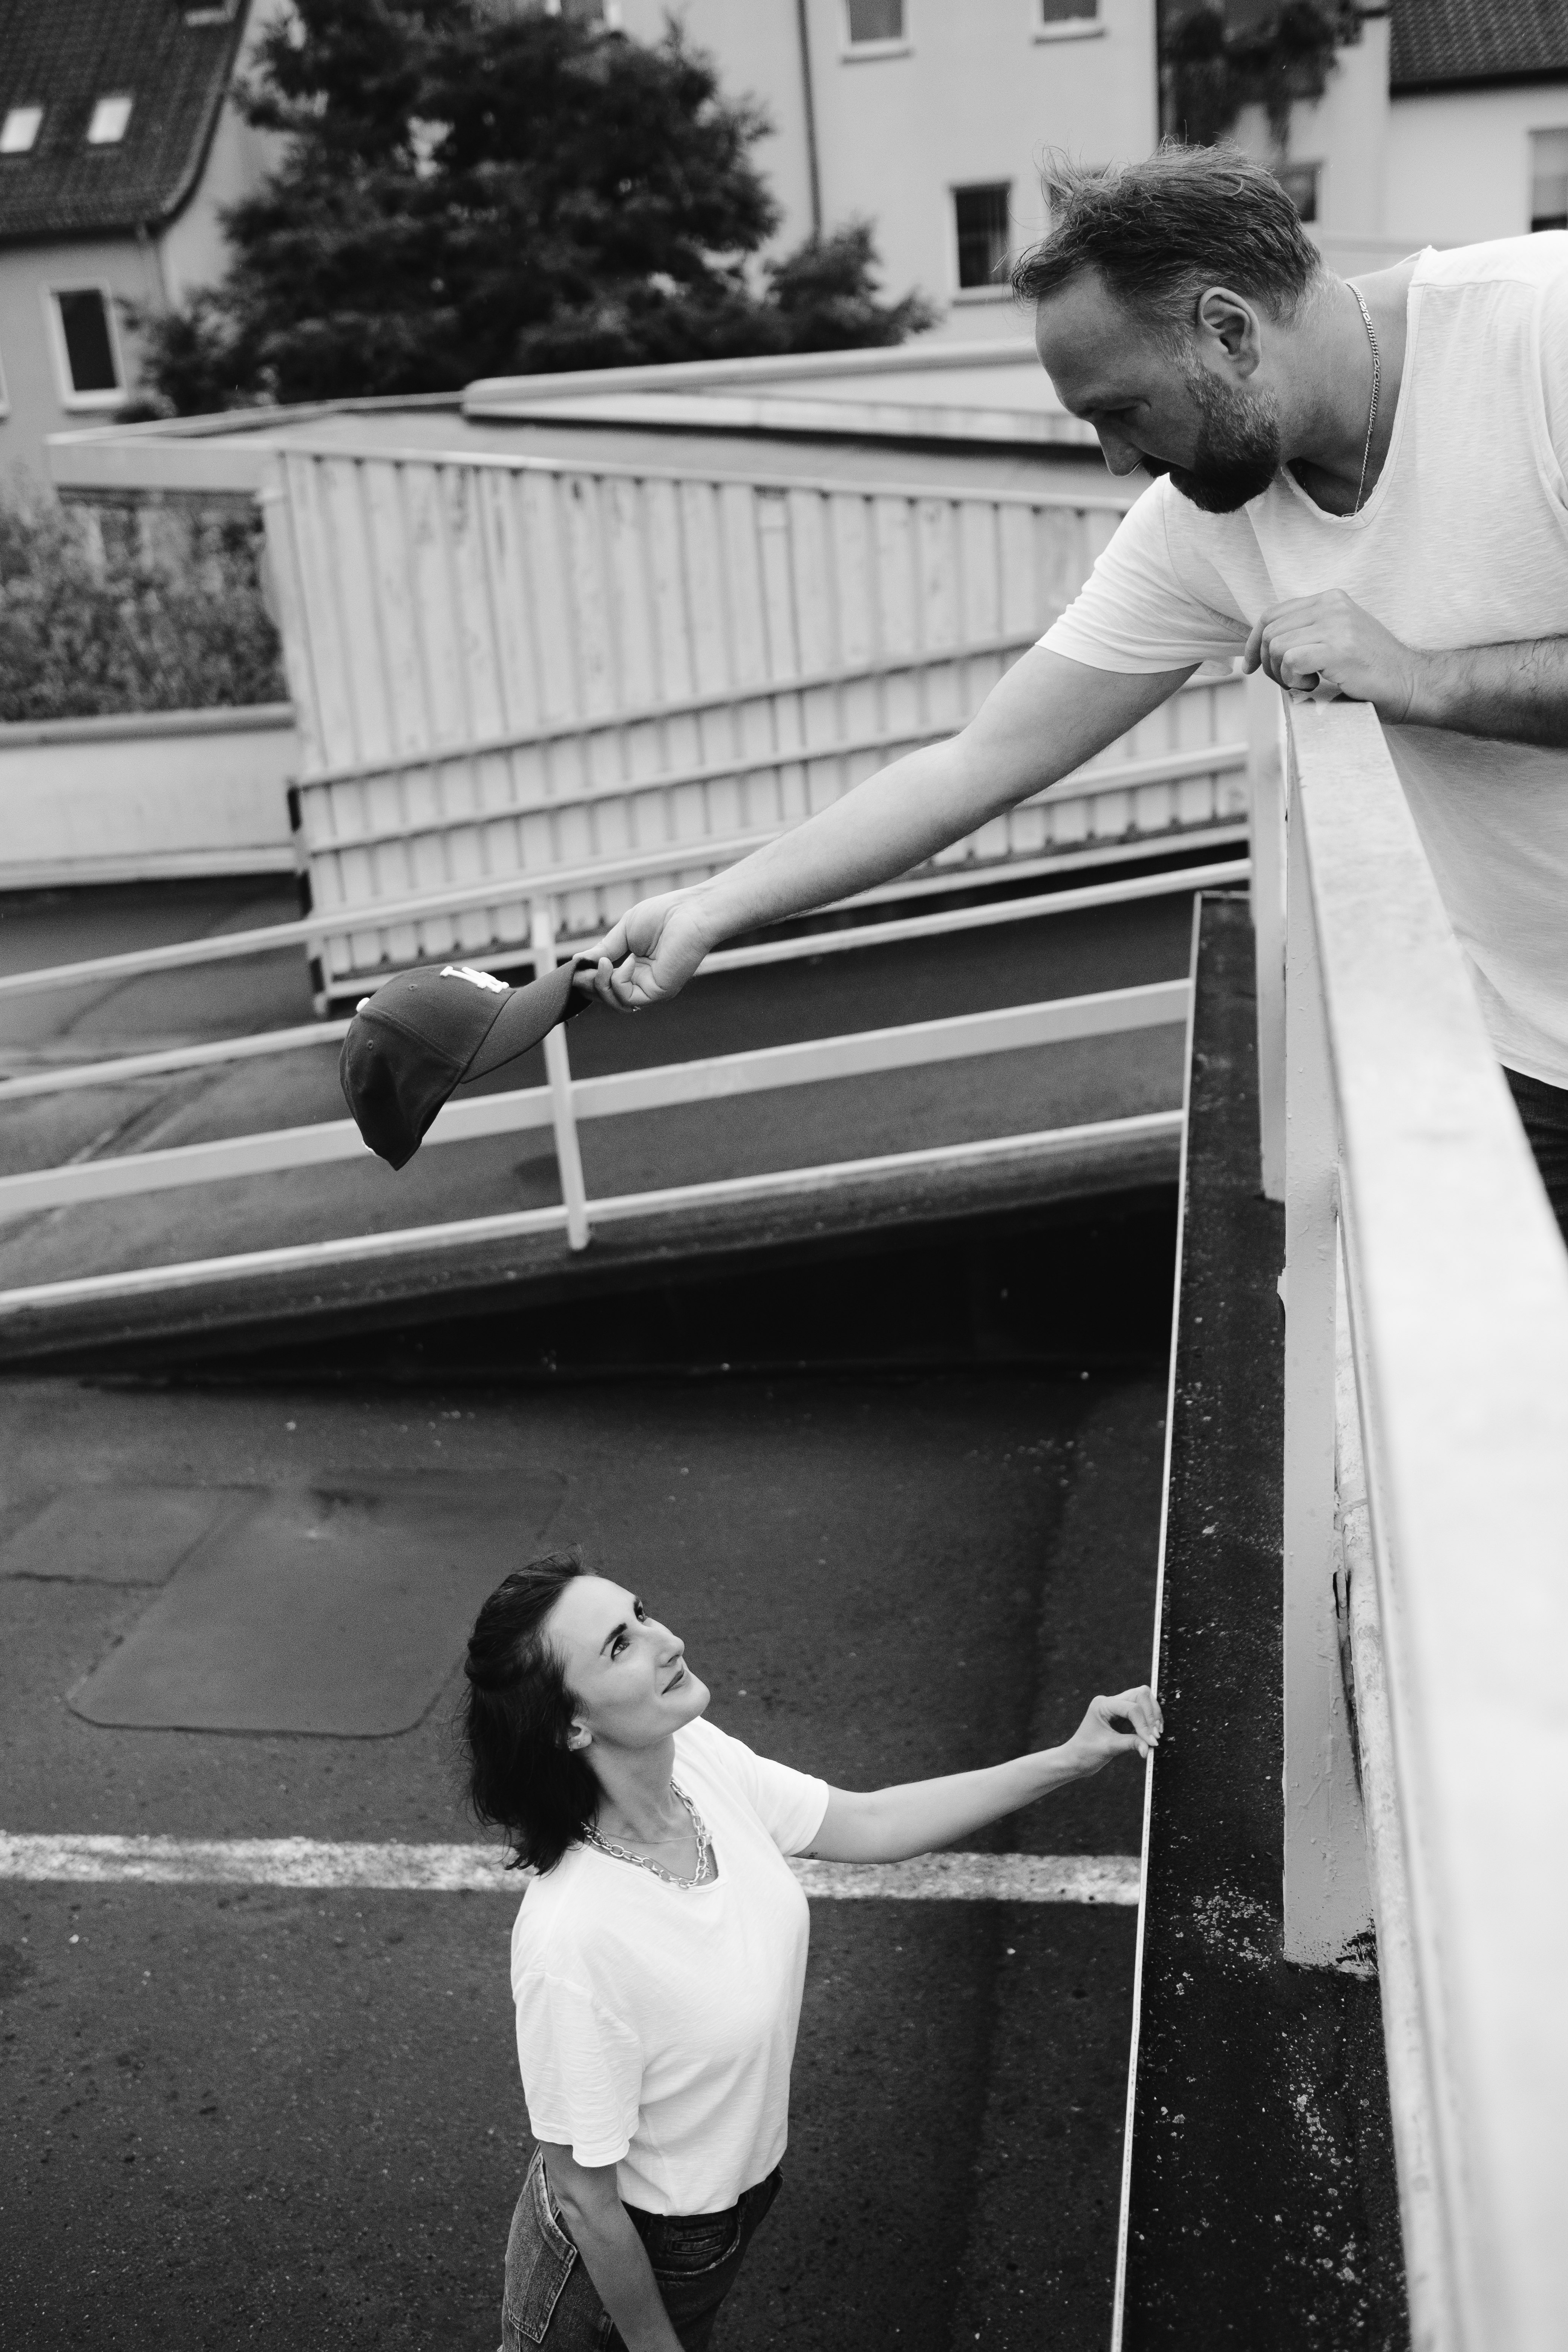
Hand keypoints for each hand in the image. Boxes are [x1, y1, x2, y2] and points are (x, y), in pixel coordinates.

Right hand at [572, 890, 717, 1012]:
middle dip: (588, 983)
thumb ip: (603, 950)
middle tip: (583, 966)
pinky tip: (629, 960)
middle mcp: (642, 983)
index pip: (604, 984)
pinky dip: (619, 980)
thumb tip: (577, 962)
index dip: (587, 978)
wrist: (691, 912)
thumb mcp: (623, 932)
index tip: (576, 964)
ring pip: (613, 1001)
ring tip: (602, 962)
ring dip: (599, 983)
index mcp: (634, 969)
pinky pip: (626, 997)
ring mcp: (650, 989)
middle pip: (604, 996)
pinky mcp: (658, 992)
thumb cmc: (663, 915)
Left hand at [1066, 1685, 1162, 1775]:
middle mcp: (1110, 1702)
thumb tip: (1151, 1745)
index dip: (1144, 1724)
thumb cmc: (1086, 1752)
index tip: (1152, 1741)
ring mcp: (1117, 1707)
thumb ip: (1131, 1743)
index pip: (1131, 1707)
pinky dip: (1149, 1721)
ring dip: (1153, 1716)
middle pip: (1140, 1695)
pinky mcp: (1123, 1717)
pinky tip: (1152, 1734)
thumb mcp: (1109, 1748)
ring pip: (1144, 1700)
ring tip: (1155, 1735)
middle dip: (1151, 1714)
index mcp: (1102, 1705)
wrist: (1076, 1759)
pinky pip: (1142, 1712)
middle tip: (1156, 1735)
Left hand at [1243, 589, 1424, 722]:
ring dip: (1281, 674)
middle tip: (1287, 682)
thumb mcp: (1338, 638)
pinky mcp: (1338, 647)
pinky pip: (1291, 660)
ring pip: (1276, 646)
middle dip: (1267, 663)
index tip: (1250, 666)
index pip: (1272, 614)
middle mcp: (1332, 605)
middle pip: (1269, 631)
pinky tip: (1314, 684)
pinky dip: (1293, 679)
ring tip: (1305, 683)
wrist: (1411, 683)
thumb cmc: (1372, 669)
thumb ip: (1308, 632)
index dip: (1253, 642)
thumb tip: (1264, 646)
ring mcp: (1336, 624)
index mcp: (1330, 599)